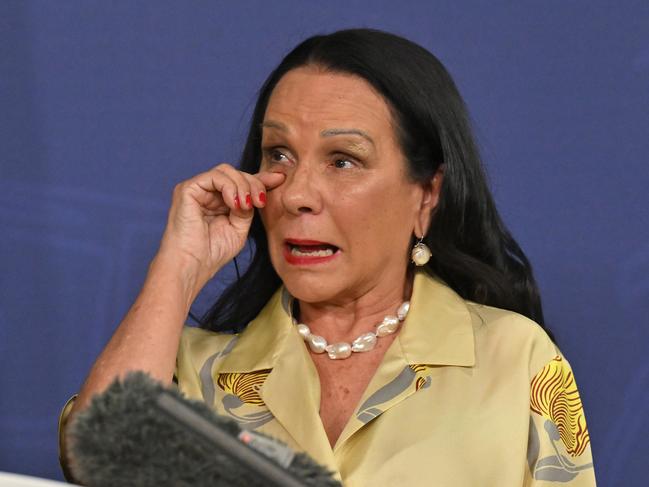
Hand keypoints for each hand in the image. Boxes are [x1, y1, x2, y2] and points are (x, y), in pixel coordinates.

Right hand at [156, 164, 284, 296]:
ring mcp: (196, 189)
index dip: (261, 178)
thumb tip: (259, 191)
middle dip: (254, 184)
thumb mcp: (239, 228)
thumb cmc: (212, 253)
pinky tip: (234, 203)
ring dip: (243, 186)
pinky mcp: (187, 189)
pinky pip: (214, 176)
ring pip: (226, 171)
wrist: (193, 266)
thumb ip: (248, 208)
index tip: (280, 179)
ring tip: (246, 206)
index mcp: (220, 201)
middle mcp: (207, 192)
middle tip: (260, 202)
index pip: (242, 182)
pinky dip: (229, 187)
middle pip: (236, 173)